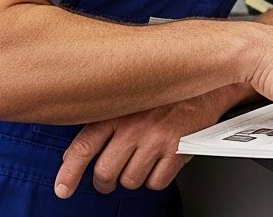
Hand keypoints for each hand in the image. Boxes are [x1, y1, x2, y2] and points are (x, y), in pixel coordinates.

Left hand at [54, 92, 225, 197]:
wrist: (208, 83)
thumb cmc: (167, 91)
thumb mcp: (129, 97)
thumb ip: (103, 121)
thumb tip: (74, 154)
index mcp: (117, 111)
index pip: (84, 147)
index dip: (69, 173)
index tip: (63, 189)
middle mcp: (134, 126)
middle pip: (106, 172)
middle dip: (105, 181)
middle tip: (109, 178)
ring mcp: (157, 139)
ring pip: (131, 180)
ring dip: (133, 177)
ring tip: (141, 162)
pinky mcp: (178, 150)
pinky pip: (157, 182)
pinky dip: (156, 179)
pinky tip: (159, 163)